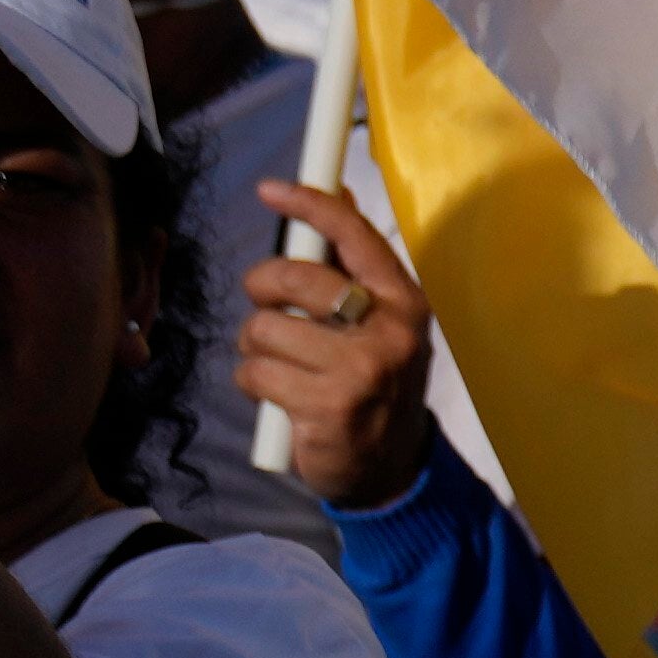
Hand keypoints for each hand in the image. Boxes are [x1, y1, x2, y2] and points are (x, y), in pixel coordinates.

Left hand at [241, 172, 439, 505]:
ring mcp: (360, 370)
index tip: (269, 190)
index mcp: (404, 301)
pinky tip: (276, 396)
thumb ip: (354, 267)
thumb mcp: (378, 323)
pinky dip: (253, 382)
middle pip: (295, 278)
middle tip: (266, 307)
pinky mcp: (327, 406)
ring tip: (278, 365)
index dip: (309, 204)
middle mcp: (389, 331)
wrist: (390, 467)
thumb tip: (336, 192)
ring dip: (255, 347)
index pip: (354, 235)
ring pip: (264, 329)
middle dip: (262, 288)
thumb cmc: (373, 383)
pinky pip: (256, 372)